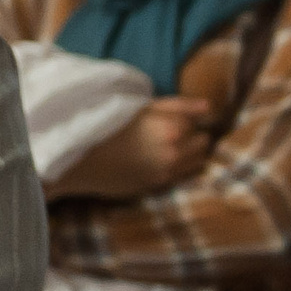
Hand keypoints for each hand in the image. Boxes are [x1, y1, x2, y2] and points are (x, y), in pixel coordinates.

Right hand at [49, 97, 213, 200]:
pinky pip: (185, 175)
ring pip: (199, 160)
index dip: (185, 118)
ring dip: (190, 153)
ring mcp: (168, 170)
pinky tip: (162, 160)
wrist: (82, 159)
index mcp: (171, 127)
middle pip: (203, 142)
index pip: (197, 122)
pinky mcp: (159, 184)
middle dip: (192, 136)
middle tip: (170, 132)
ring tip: (168, 147)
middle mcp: (175, 151)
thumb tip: (209, 107)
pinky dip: (181, 167)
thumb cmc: (109, 126)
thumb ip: (178, 105)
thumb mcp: (142, 107)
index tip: (169, 118)